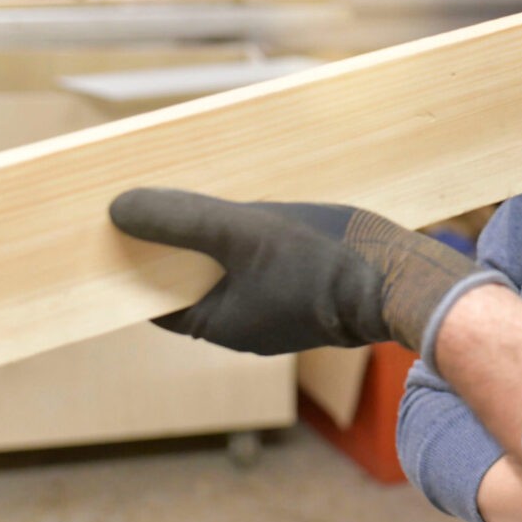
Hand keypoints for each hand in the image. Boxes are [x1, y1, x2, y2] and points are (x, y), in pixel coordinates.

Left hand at [109, 189, 482, 354]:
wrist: (403, 281)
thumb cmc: (323, 262)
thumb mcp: (246, 231)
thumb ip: (185, 220)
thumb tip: (118, 209)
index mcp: (219, 325)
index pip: (155, 298)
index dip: (136, 261)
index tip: (122, 224)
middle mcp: (245, 327)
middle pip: (193, 281)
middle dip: (179, 243)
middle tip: (164, 198)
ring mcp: (279, 312)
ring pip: (233, 271)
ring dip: (220, 238)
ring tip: (216, 195)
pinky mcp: (310, 295)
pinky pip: (266, 267)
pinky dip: (255, 243)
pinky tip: (267, 213)